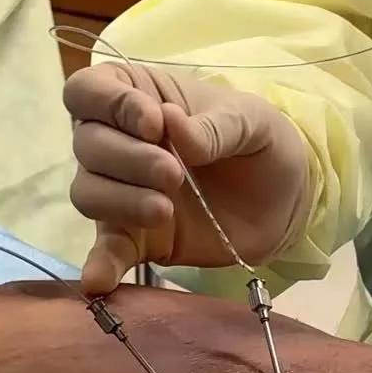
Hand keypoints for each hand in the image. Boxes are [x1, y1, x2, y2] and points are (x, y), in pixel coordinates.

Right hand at [66, 63, 309, 295]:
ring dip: (121, 201)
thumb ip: (216, 125)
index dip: (109, 103)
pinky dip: (100, 264)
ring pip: (88, 192)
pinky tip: (99, 281)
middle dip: (127, 158)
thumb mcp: (252, 121)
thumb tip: (173, 126)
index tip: (154, 124)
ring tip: (164, 209)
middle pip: (86, 143)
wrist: (285, 202)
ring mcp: (121, 191)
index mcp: (138, 97)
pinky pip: (106, 249)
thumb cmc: (260, 144)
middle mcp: (117, 141)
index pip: (88, 91)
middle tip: (174, 174)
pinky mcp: (135, 238)